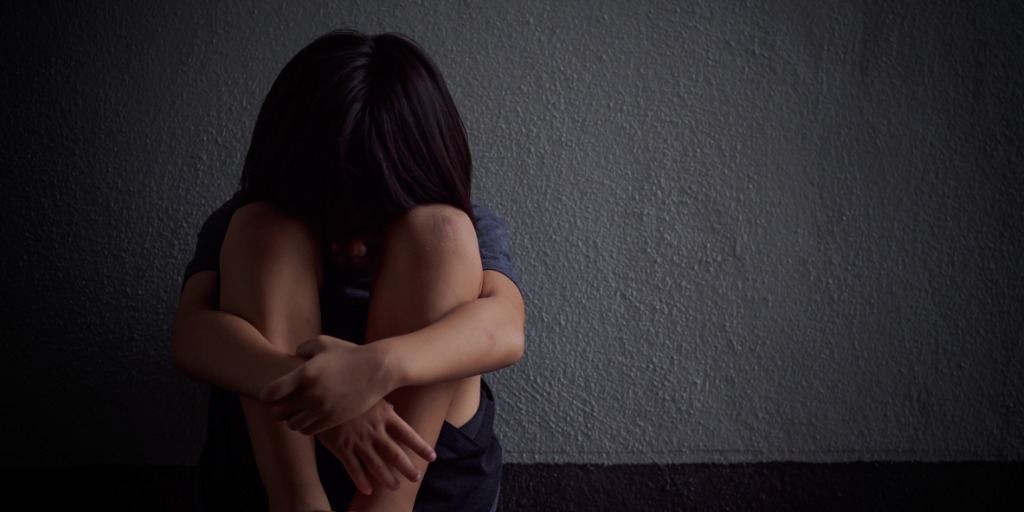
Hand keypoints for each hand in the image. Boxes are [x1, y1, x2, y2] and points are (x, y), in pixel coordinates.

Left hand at [260, 335, 391, 433]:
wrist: (377, 370)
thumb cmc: (350, 354)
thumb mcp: (324, 343)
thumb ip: (302, 348)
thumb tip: (293, 358)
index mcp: (305, 374)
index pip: (272, 392)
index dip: (266, 395)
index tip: (269, 394)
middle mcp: (310, 394)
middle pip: (278, 412)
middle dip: (278, 408)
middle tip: (284, 403)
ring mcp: (322, 409)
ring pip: (292, 425)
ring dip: (292, 419)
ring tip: (298, 411)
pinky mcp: (332, 420)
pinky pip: (308, 431)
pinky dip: (305, 426)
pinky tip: (311, 416)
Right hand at [317, 400, 436, 495]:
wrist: (321, 393)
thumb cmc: (349, 389)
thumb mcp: (370, 393)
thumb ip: (382, 404)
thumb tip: (394, 410)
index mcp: (384, 415)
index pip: (408, 434)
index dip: (421, 447)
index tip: (432, 457)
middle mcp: (374, 431)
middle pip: (395, 454)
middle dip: (407, 468)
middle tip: (417, 478)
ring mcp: (358, 441)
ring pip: (376, 465)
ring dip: (387, 478)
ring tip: (395, 487)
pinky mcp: (341, 448)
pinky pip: (353, 468)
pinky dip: (360, 481)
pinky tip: (368, 490)